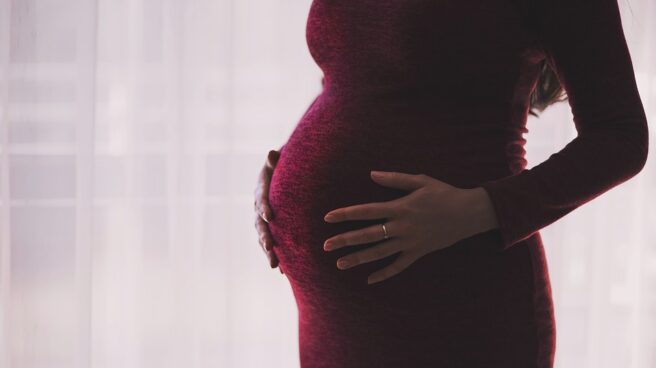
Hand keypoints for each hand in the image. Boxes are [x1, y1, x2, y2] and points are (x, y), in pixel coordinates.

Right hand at [253, 148, 283, 272]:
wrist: (282, 177)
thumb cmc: (281, 167)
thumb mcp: (278, 161)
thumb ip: (274, 160)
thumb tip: (272, 152)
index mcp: (260, 192)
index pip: (260, 200)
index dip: (263, 208)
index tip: (269, 216)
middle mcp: (259, 209)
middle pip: (260, 225)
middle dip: (265, 237)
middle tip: (270, 247)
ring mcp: (263, 222)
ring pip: (264, 239)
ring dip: (269, 253)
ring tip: (275, 266)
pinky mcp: (272, 231)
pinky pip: (273, 245)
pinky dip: (277, 257)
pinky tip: (283, 272)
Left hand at [322, 171, 496, 284]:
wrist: (469, 213)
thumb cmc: (444, 193)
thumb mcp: (420, 180)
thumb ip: (394, 179)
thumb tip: (371, 174)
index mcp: (399, 207)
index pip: (365, 211)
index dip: (345, 214)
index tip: (328, 218)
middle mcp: (401, 227)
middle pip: (367, 235)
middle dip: (345, 240)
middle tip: (325, 246)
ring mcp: (410, 242)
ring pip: (379, 253)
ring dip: (359, 259)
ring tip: (340, 264)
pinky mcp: (419, 252)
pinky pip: (399, 266)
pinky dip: (385, 273)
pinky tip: (370, 280)